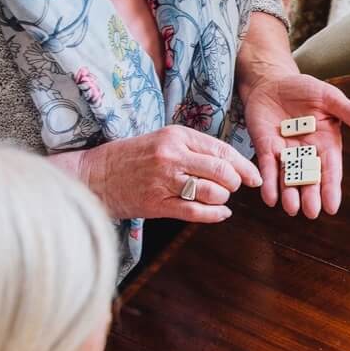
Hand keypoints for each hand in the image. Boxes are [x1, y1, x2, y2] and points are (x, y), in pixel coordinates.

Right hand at [71, 125, 261, 222]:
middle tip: (235, 188)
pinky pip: (196, 212)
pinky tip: (221, 213)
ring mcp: (164, 180)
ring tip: (218, 198)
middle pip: (222, 171)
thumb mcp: (163, 140)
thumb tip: (232, 164)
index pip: (222, 150)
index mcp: (176, 135)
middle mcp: (172, 155)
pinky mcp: (157, 203)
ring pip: (212, 192)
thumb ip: (195, 149)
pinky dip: (215, 215)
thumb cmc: (132, 157)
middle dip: (235, 182)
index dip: (244, 165)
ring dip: (223, 198)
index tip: (255, 176)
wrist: (94, 175)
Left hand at [244, 73, 349, 217]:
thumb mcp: (330, 97)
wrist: (272, 80)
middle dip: (310, 196)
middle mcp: (307, 153)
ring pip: (289, 178)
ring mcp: (285, 153)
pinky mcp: (265, 148)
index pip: (330, 169)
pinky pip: (268, 168)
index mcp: (326, 143)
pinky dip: (268, 183)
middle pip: (309, 178)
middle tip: (311, 212)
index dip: (331, 188)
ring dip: (289, 194)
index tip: (332, 207)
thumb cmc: (304, 89)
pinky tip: (269, 198)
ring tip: (291, 208)